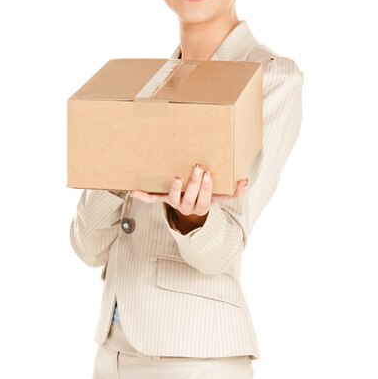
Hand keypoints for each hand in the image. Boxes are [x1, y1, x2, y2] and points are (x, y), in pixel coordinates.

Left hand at [129, 163, 247, 216]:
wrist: (191, 210)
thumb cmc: (207, 197)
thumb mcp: (221, 196)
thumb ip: (234, 191)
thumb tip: (244, 181)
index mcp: (201, 206)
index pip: (205, 200)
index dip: (206, 189)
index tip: (208, 175)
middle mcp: (187, 207)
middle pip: (190, 199)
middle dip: (194, 184)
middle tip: (197, 167)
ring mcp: (174, 202)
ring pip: (173, 199)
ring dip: (175, 188)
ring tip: (177, 176)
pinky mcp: (163, 198)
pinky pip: (152, 199)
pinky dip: (143, 196)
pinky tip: (133, 190)